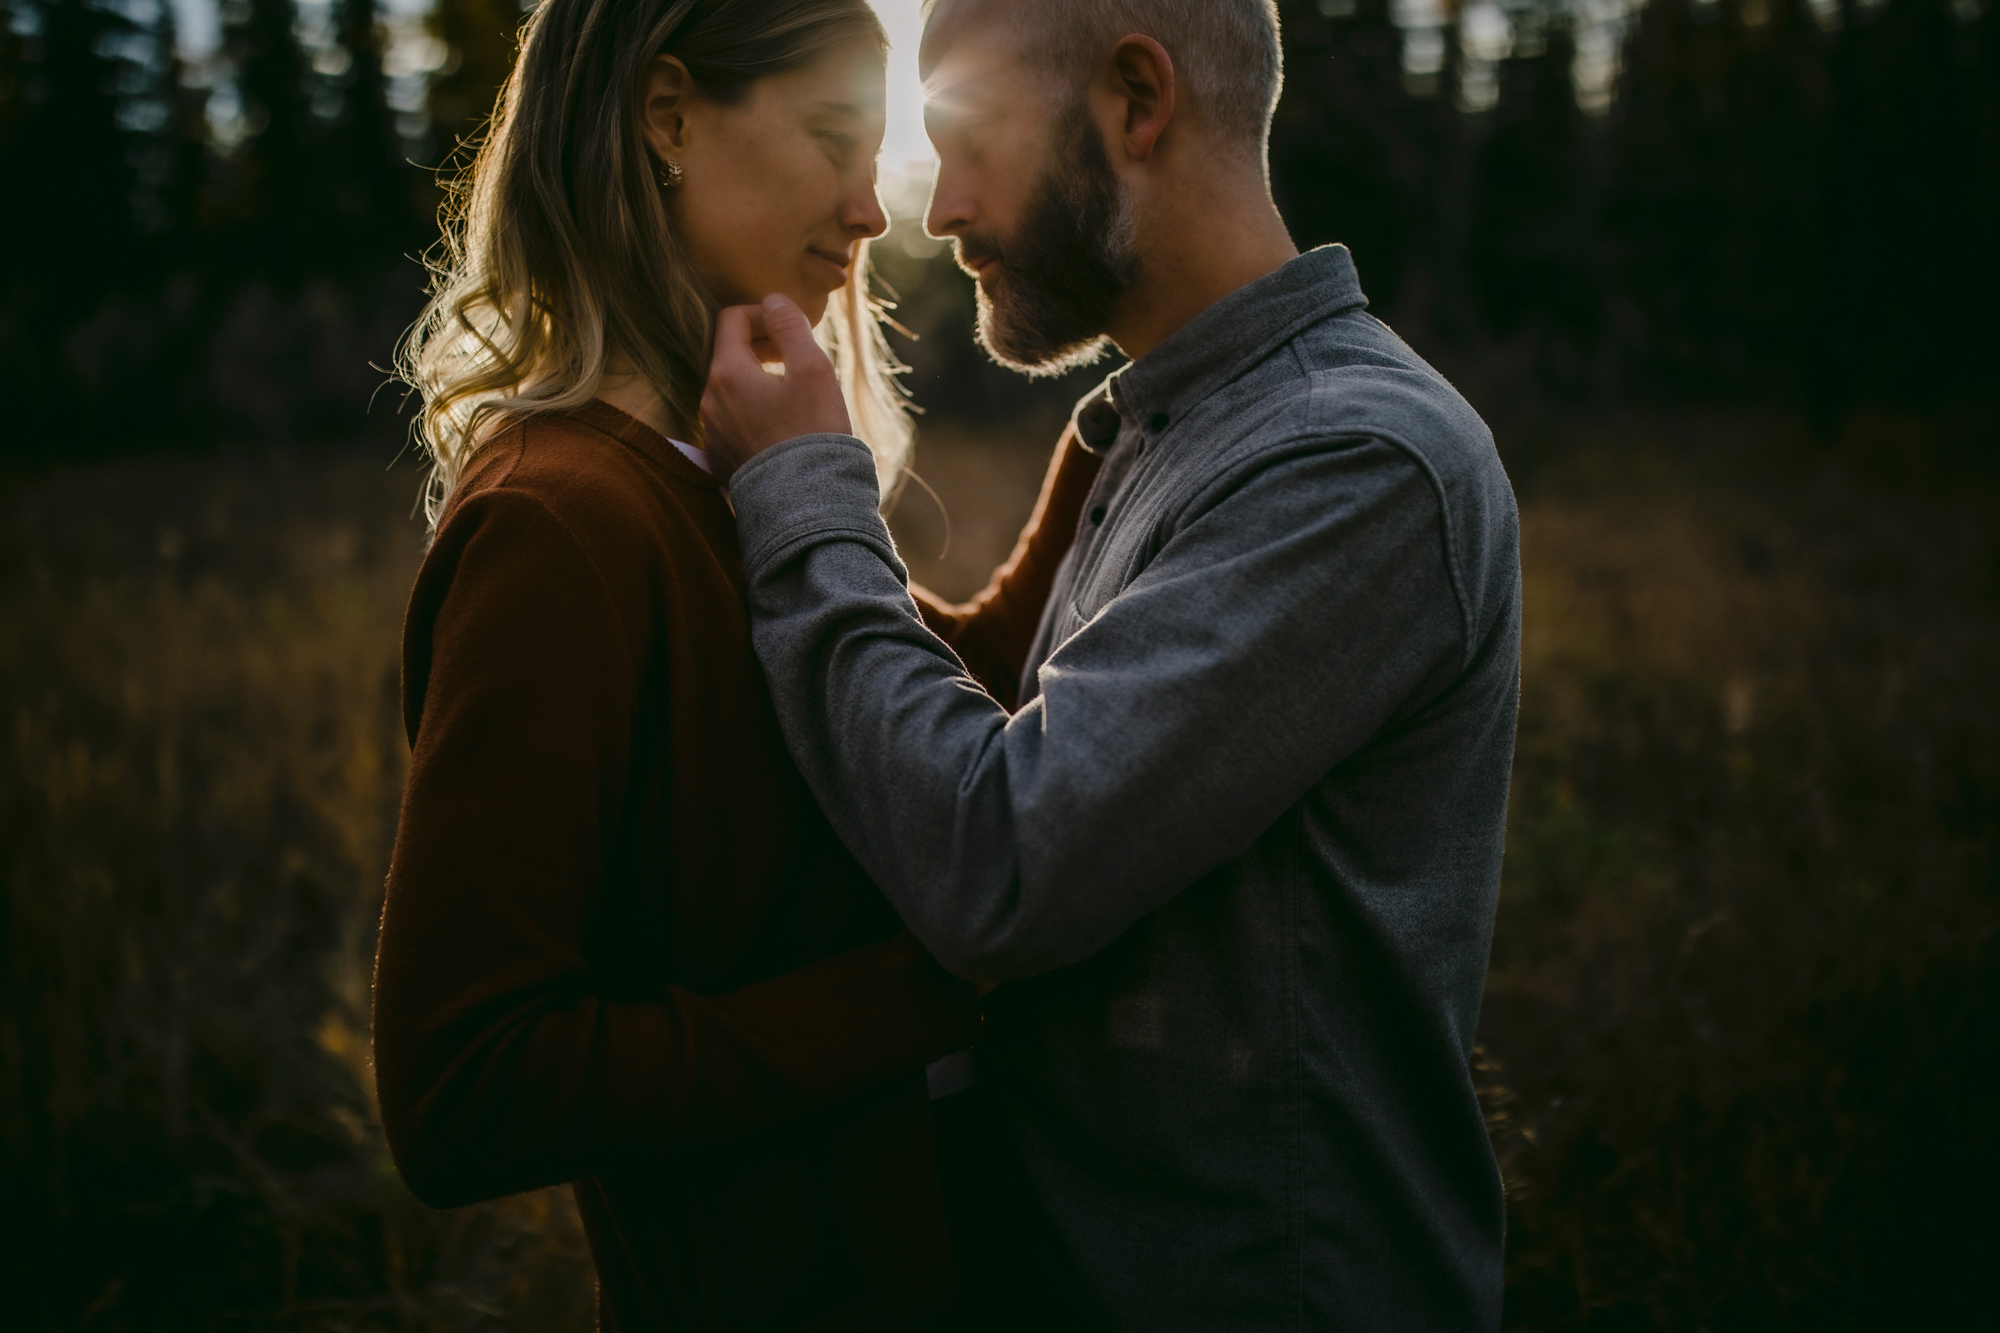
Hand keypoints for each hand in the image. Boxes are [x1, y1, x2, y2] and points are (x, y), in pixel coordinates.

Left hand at [701, 293, 850, 481]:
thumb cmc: (814, 432)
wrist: (807, 503)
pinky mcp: (721, 459)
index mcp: (727, 373)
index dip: (762, 313)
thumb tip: (773, 299)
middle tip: (796, 356)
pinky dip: (754, 412)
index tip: (789, 329)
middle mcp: (709, 401)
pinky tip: (783, 427)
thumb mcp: (813, 368)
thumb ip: (790, 326)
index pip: (731, 319)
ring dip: (759, 381)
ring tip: (794, 394)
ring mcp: (712, 433)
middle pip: (729, 354)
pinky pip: (733, 421)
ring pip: (731, 389)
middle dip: (761, 347)